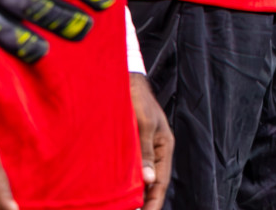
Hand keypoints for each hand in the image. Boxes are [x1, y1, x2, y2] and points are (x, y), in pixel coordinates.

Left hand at [130, 73, 172, 209]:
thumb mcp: (144, 125)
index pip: (161, 181)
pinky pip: (127, 166)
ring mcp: (141, 147)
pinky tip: (112, 189)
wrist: (124, 79)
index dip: (154, 201)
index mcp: (164, 146)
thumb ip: (145, 153)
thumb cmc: (137, 99)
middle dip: (143, 201)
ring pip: (138, 176)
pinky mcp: (128, 144)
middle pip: (150, 182)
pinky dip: (122, 179)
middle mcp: (154, 150)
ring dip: (131, 191)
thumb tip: (149, 181)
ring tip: (119, 206)